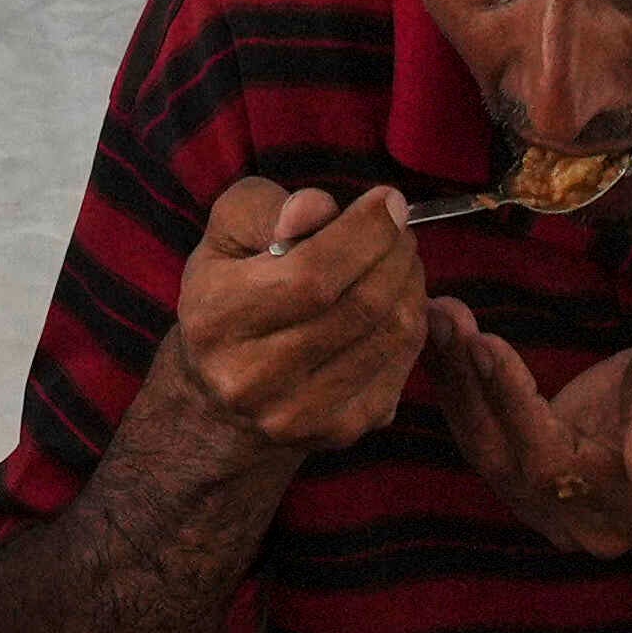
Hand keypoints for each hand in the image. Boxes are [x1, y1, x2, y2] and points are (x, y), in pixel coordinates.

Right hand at [159, 176, 434, 453]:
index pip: (314, 276)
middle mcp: (255, 379)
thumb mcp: (227, 237)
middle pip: (362, 305)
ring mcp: (300, 414)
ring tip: (400, 259)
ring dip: (411, 283)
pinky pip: (402, 364)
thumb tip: (319, 208)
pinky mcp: (340, 431)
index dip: (365, 233)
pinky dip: (413, 322)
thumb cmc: (229, 295)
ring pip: (392, 333)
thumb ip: (266, 209)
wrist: (223, 397)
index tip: (388, 201)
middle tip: (398, 228)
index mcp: (219, 320)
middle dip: (396, 253)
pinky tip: (397, 300)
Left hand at [426, 309, 631, 557]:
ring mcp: (562, 514)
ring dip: (455, 386)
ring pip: (487, 456)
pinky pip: (488, 446)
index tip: (484, 342)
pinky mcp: (539, 490)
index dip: (514, 405)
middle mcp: (594, 524)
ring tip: (438, 317)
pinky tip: (443, 345)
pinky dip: (463, 396)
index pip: (555, 461)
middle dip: (470, 386)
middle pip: (508, 464)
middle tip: (444, 314)